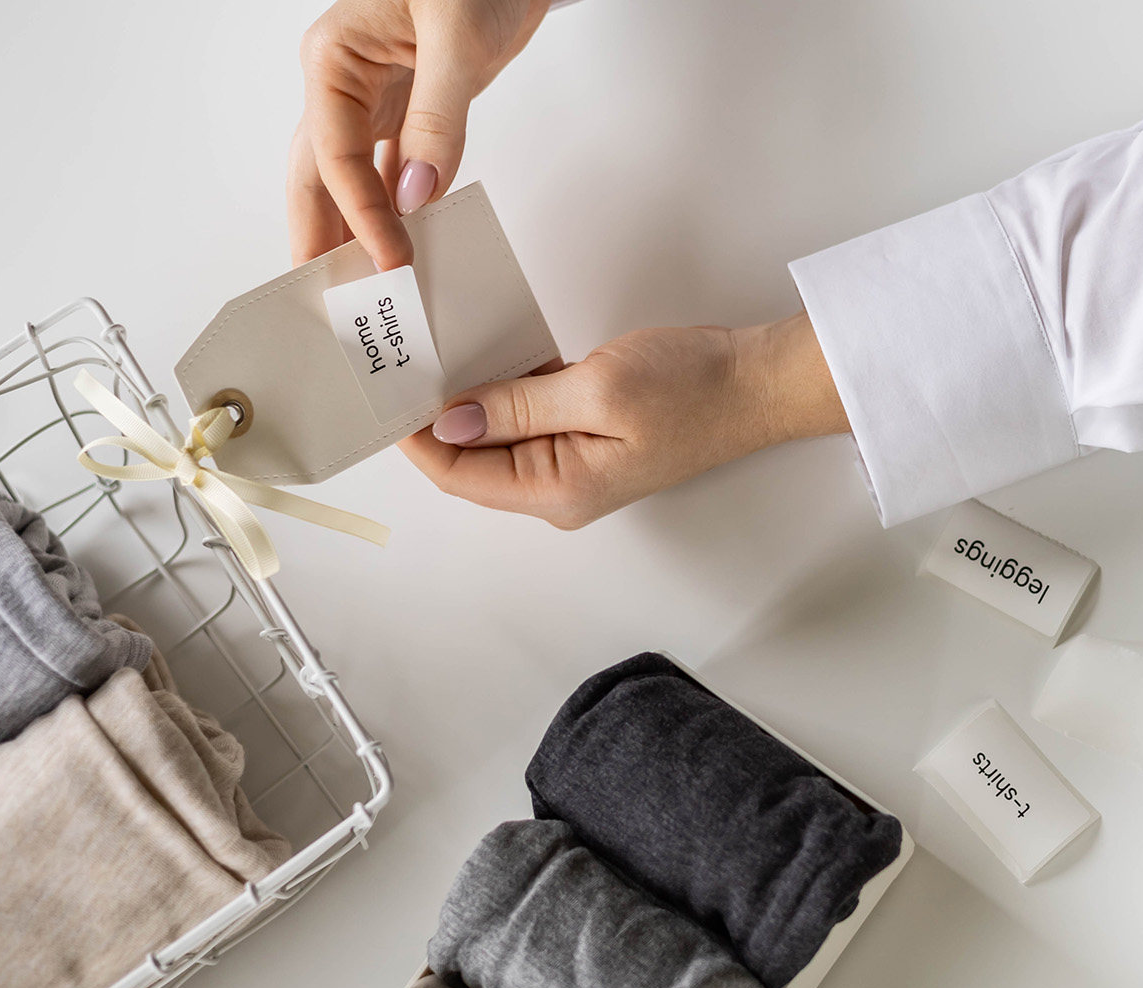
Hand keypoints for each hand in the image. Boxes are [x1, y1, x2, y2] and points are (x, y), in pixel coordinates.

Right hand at [290, 0, 550, 270]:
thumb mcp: (458, 40)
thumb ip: (438, 118)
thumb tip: (417, 192)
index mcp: (333, 58)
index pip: (333, 153)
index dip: (360, 212)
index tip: (389, 259)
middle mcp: (342, 81)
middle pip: (318, 173)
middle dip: (321, 237)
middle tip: (326, 302)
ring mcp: (372, 97)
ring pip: (349, 177)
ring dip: (355, 230)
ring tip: (360, 289)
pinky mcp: (408, 110)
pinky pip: (391, 169)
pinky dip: (395, 208)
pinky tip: (403, 244)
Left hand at [399, 313, 849, 527]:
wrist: (758, 381)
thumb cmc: (694, 390)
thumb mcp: (596, 389)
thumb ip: (516, 405)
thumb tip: (448, 419)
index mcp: (556, 490)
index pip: (457, 472)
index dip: (413, 434)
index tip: (383, 386)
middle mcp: (557, 486)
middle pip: (469, 455)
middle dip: (433, 410)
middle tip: (399, 355)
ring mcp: (572, 459)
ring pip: (496, 428)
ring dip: (469, 390)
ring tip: (435, 342)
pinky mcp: (586, 430)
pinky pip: (528, 410)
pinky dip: (505, 380)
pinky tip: (490, 344)